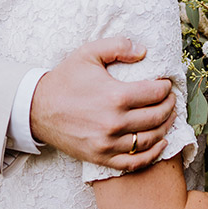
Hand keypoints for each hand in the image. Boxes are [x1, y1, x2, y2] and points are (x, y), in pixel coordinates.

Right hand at [30, 37, 175, 170]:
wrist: (37, 108)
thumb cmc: (65, 79)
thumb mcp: (88, 53)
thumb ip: (118, 46)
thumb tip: (144, 51)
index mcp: (115, 96)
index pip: (156, 93)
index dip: (166, 87)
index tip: (166, 84)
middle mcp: (115, 122)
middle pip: (157, 116)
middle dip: (170, 105)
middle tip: (170, 99)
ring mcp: (108, 143)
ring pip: (150, 139)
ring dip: (165, 127)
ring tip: (168, 117)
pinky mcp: (101, 158)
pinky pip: (135, 162)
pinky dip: (152, 154)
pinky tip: (160, 143)